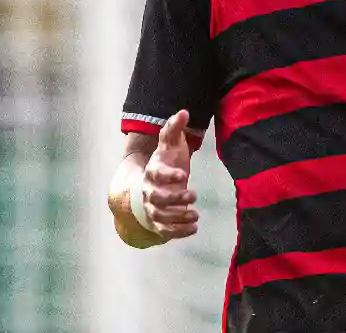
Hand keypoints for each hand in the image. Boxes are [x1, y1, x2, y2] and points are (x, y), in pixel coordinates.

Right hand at [141, 110, 198, 238]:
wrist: (155, 182)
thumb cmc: (166, 162)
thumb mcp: (170, 144)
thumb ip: (174, 129)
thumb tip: (184, 112)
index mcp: (152, 172)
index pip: (156, 175)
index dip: (168, 176)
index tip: (183, 175)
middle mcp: (149, 191)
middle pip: (157, 199)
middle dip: (175, 199)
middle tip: (194, 195)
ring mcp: (153, 208)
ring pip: (161, 216)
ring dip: (178, 218)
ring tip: (195, 216)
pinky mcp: (159, 222)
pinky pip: (166, 230)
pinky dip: (179, 232)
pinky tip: (194, 228)